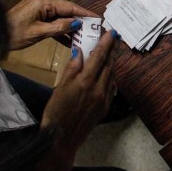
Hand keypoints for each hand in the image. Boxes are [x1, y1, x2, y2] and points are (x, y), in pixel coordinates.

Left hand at [6, 0, 96, 50]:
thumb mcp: (39, 33)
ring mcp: (38, 9)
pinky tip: (70, 40)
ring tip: (84, 37)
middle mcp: (42, 2)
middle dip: (79, 21)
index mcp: (43, 2)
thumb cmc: (14, 34)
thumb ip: (60, 27)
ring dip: (70, 27)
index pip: (69, 6)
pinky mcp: (35, 17)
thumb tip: (77, 23)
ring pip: (60, 17)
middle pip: (66, 11)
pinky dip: (60, 30)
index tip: (97, 19)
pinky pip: (52, 22)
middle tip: (93, 30)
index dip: (84, 13)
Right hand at [39, 31, 116, 170]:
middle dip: (112, 50)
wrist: (62, 138)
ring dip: (113, 62)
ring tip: (113, 51)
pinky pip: (111, 87)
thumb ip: (72, 68)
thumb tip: (79, 51)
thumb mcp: (60, 87)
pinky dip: (111, 76)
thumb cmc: (56, 112)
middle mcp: (99, 88)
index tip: (111, 32)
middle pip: (109, 64)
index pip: (99, 57)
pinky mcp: (106, 106)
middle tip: (115, 37)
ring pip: (112, 75)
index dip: (106, 43)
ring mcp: (105, 98)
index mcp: (86, 81)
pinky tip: (109, 72)